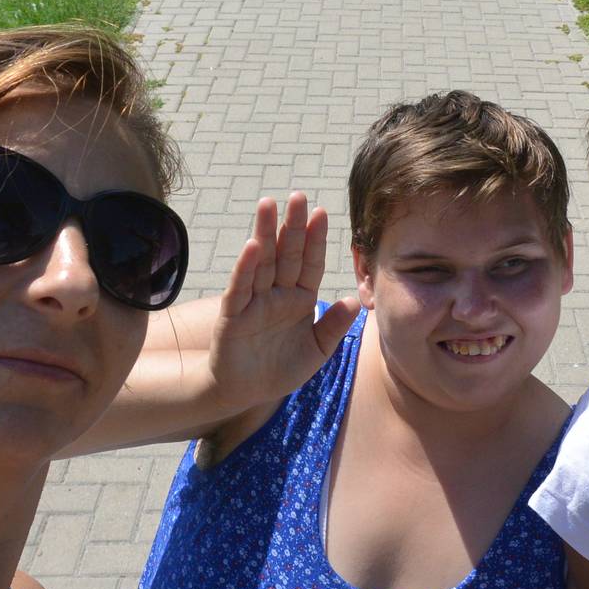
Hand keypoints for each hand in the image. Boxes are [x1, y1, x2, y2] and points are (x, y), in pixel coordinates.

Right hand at [206, 192, 359, 415]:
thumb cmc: (281, 369)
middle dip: (292, 225)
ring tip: (269, 204)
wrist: (246, 392)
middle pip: (286, 253)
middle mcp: (277, 293)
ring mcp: (254, 301)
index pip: (310, 263)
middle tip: (297, 196)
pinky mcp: (234, 315)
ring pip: (262, 262)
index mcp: (300, 298)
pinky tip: (252, 246)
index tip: (322, 212)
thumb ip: (334, 326)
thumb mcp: (317, 350)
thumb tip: (354, 300)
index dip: (316, 239)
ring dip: (265, 234)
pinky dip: (245, 267)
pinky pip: (240, 288)